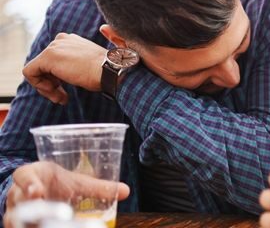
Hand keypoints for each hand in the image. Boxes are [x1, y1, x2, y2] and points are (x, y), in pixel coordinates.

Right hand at [4, 161, 129, 227]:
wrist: (38, 189)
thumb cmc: (56, 183)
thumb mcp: (75, 182)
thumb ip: (97, 187)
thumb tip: (126, 191)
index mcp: (29, 176)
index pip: (23, 175)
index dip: (29, 183)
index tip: (38, 191)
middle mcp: (17, 196)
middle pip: (21, 205)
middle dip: (34, 212)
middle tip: (54, 212)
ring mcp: (14, 212)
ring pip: (18, 222)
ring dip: (33, 226)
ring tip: (49, 226)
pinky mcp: (18, 225)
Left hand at [22, 33, 105, 103]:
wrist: (110, 70)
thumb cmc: (104, 72)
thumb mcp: (87, 64)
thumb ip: (73, 64)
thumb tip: (62, 76)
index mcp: (71, 40)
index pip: (53, 60)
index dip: (56, 77)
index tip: (66, 89)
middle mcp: (60, 39)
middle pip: (43, 65)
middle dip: (51, 84)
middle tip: (62, 96)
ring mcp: (53, 47)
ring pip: (36, 70)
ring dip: (46, 88)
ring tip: (60, 97)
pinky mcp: (47, 57)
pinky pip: (30, 73)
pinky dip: (40, 86)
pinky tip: (55, 92)